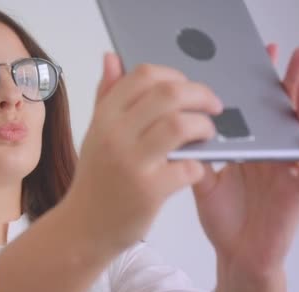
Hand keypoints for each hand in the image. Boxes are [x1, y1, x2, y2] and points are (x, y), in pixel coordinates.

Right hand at [65, 53, 222, 252]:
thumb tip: (112, 57)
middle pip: (168, 94)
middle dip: (201, 95)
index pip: (143, 75)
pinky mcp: (149, 191)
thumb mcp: (96, 133)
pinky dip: (200, 164)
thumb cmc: (96, 178)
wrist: (85, 227)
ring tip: (208, 134)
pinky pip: (188, 166)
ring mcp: (131, 163)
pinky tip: (196, 167)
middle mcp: (115, 135)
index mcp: (105, 116)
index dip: (174, 75)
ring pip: (180, 125)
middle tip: (214, 106)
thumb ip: (106, 95)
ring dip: (204, 126)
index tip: (187, 88)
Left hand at [193, 45, 298, 275]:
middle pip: (281, 114)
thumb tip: (178, 130)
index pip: (256, 111)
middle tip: (291, 53)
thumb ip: (198, 158)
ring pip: (298, 134)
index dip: (258, 85)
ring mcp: (285, 172)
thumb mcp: (205, 183)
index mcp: (250, 150)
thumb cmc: (225, 220)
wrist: (237, 257)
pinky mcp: (296, 193)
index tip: (254, 58)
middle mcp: (270, 156)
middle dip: (286, 83)